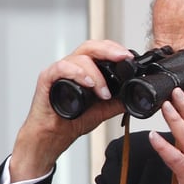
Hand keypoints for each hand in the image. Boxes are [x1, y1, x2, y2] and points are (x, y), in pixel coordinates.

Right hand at [10, 40, 132, 180]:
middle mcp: (72, 67)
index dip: (115, 50)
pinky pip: (61, 68)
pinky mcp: (47, 79)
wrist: (52, 136)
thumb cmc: (70, 121)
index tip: (130, 57)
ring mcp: (59, 71)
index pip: (100, 50)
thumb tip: (135, 97)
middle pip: (90, 47)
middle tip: (123, 58)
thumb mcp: (102, 111)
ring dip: (96, 74)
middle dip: (109, 50)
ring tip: (103, 93)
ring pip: (79, 58)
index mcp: (85, 71)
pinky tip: (88, 84)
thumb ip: (118, 102)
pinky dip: (77, 73)